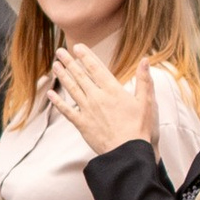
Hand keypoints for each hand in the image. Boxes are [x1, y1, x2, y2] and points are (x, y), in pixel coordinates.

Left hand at [47, 39, 153, 157]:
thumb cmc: (141, 129)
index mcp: (113, 90)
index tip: (78, 47)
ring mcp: (88, 111)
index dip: (86, 56)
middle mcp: (97, 97)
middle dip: (69, 62)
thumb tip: (145, 60)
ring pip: (72, 89)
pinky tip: (51, 94)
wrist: (128, 153)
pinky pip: (67, 111)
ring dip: (63, 76)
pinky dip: (58, 102)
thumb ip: (144, 80)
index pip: (97, 68)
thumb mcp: (147, 102)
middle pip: (80, 76)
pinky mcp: (82, 124)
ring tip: (55, 65)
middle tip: (60, 51)